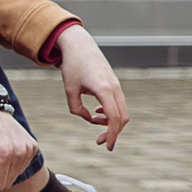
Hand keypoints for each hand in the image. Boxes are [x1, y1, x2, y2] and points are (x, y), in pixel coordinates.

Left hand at [56, 23, 129, 150]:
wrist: (79, 45)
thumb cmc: (72, 66)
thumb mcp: (69, 90)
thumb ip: (76, 109)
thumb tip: (88, 118)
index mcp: (103, 89)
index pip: (114, 118)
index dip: (111, 134)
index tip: (106, 146)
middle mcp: (114, 88)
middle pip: (122, 118)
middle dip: (112, 132)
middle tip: (98, 141)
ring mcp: (116, 85)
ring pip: (122, 111)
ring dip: (111, 122)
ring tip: (94, 122)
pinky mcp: (114, 84)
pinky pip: (118, 103)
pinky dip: (111, 113)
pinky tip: (97, 113)